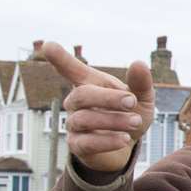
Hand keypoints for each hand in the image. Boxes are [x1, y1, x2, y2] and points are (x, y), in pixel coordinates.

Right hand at [43, 42, 153, 174]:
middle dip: (108, 98)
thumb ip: (140, 83)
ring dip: (113, 120)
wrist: (128, 144)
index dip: (60, 58)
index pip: (72, 69)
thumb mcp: (142, 99)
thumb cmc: (131, 115)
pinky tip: (124, 139)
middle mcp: (77, 102)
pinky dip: (106, 140)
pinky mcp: (77, 145)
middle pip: (82, 95)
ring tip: (136, 122)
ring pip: (83, 119)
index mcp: (91, 85)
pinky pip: (85, 143)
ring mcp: (74, 124)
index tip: (48, 45)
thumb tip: (138, 63)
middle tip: (132, 101)